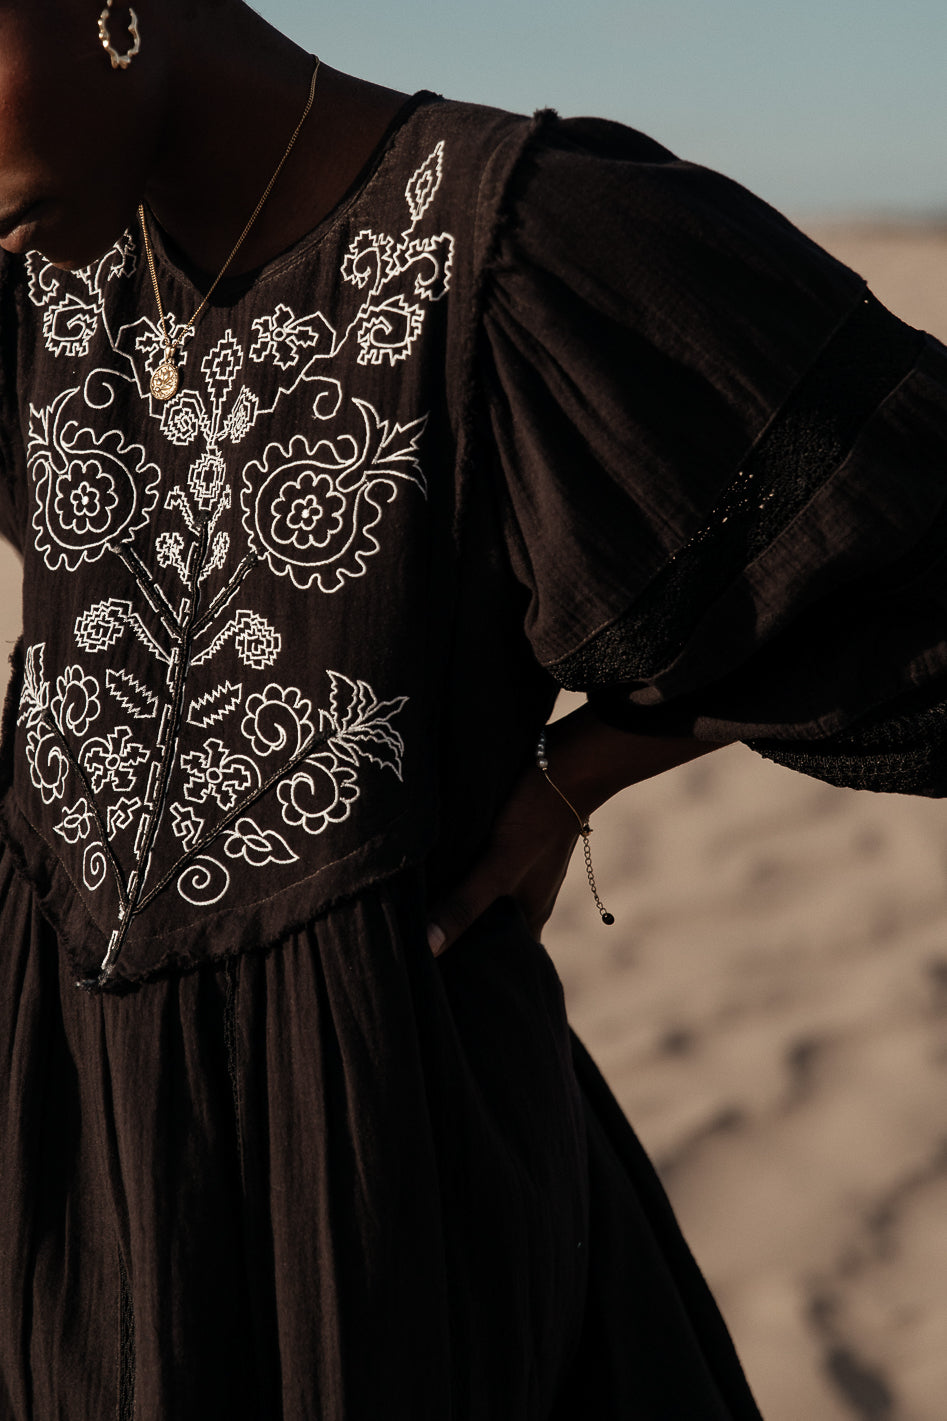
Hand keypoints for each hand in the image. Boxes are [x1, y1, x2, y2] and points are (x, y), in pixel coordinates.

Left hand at [426, 703, 726, 955]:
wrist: (570, 756)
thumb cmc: (538, 812)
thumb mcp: (498, 862)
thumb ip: (465, 904)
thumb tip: (427, 949)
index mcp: (531, 914)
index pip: (502, 962)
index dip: (473, 975)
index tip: (435, 987)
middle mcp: (526, 897)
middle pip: (487, 932)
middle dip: (456, 941)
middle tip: (408, 953)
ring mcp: (518, 869)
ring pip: (480, 900)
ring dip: (452, 906)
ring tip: (408, 916)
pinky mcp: (506, 843)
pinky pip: (477, 872)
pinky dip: (456, 878)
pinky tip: (428, 873)